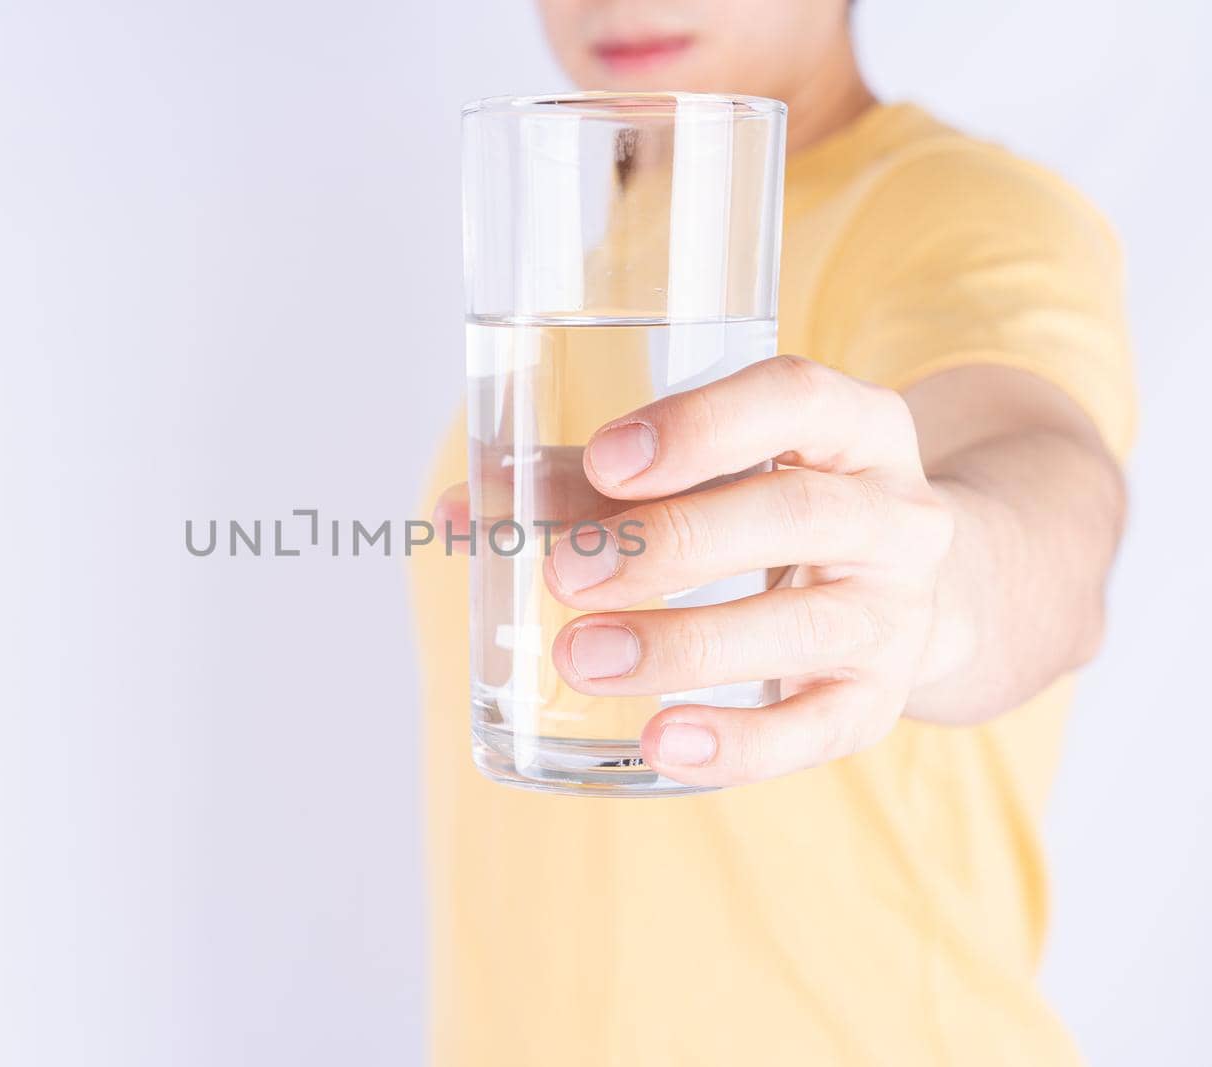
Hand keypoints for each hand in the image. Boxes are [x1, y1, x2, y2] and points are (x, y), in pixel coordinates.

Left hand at [546, 355, 954, 786]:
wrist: (898, 597)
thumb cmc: (765, 511)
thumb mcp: (708, 476)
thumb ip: (589, 484)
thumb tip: (462, 509)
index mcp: (853, 425)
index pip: (796, 399)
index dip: (702, 427)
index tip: (609, 460)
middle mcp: (895, 513)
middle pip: (795, 515)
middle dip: (672, 545)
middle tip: (566, 574)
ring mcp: (895, 612)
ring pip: (802, 626)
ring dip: (682, 644)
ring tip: (582, 657)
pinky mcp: (877, 700)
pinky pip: (815, 729)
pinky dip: (736, 742)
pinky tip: (660, 742)